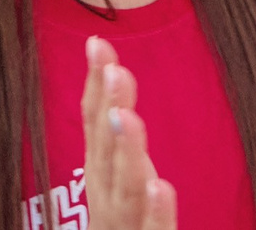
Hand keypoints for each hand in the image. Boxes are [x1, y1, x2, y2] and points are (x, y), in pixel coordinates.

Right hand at [81, 38, 177, 229]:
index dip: (95, 86)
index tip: (98, 44)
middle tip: (115, 69)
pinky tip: (161, 186)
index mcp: (101, 181)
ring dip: (126, 154)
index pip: (94, 126)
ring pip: (123, 191)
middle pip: (105, 152)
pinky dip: (155, 212)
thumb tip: (114, 86)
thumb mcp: (119, 189)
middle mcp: (105, 203)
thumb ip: (116, 146)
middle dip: (108, 109)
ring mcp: (123, 229)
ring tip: (129, 118)